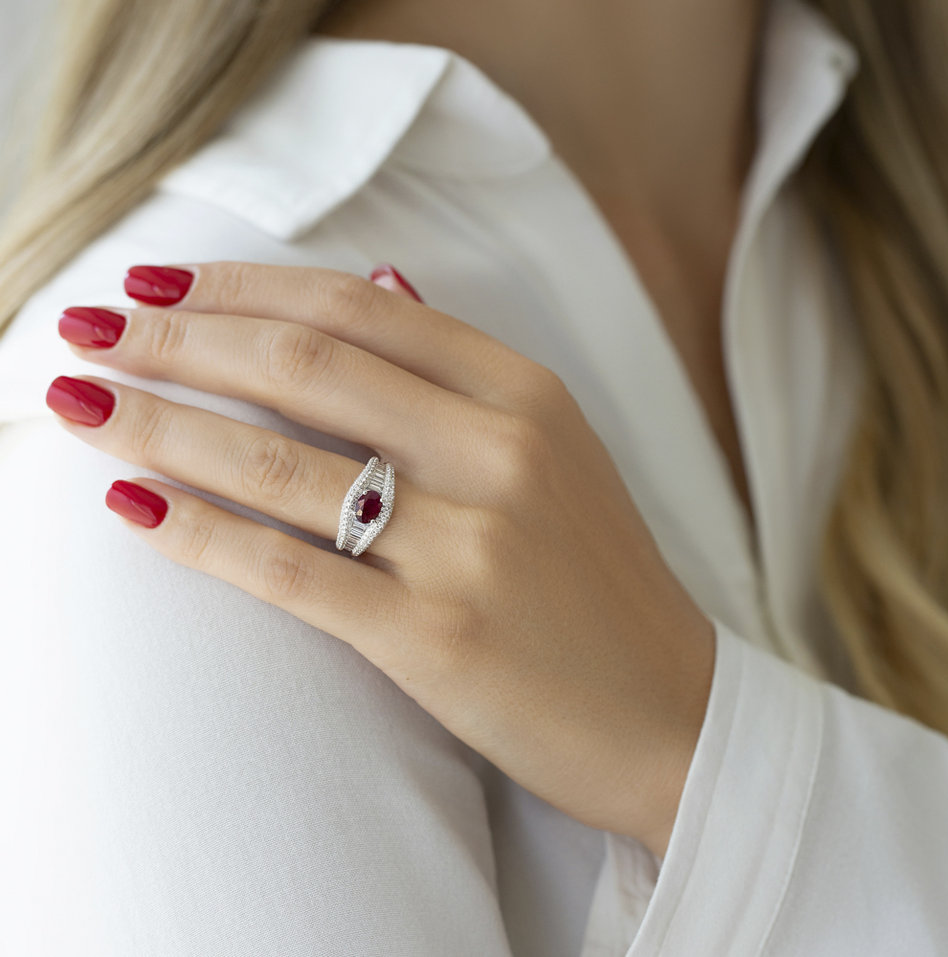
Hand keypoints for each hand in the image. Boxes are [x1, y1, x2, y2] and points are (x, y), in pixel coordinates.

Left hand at [46, 261, 715, 857]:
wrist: (671, 713)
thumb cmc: (601, 582)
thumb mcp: (556, 451)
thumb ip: (461, 370)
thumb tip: (380, 278)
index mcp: (527, 396)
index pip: (356, 308)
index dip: (242, 286)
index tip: (158, 281)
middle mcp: (499, 455)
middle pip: (305, 367)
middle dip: (177, 339)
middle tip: (87, 325)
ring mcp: (470, 547)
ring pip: (280, 464)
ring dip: (160, 425)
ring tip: (78, 402)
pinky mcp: (437, 639)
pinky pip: (290, 571)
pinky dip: (197, 533)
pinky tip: (129, 507)